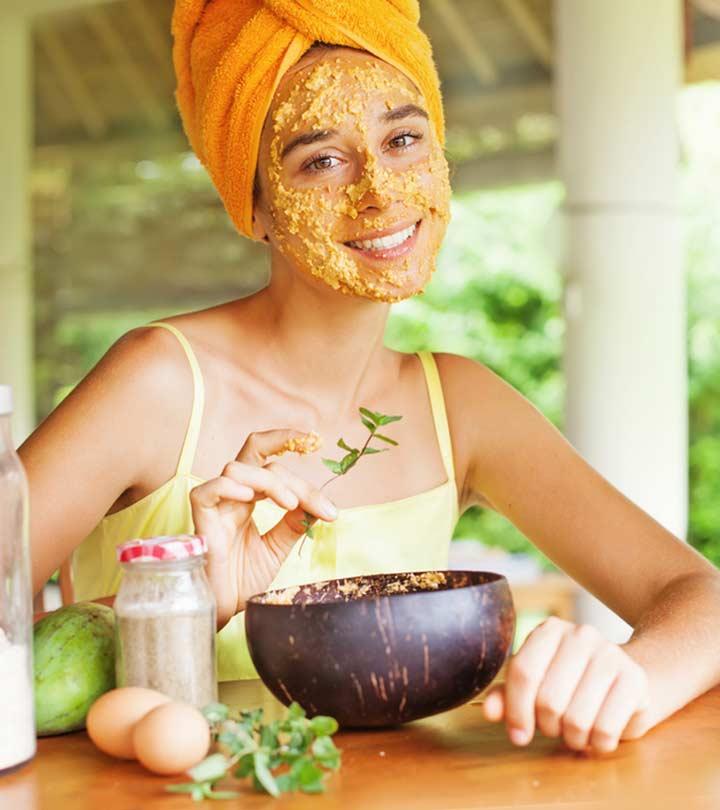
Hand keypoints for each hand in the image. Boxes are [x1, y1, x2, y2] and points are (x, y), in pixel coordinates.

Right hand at [189, 429, 337, 625]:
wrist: (222, 610)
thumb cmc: (241, 581)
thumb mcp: (277, 548)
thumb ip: (294, 524)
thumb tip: (317, 505)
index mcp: (248, 499)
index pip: (262, 456)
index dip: (283, 440)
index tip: (312, 439)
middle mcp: (231, 497)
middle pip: (259, 461)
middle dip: (295, 479)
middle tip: (322, 506)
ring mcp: (215, 506)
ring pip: (236, 468)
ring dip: (269, 481)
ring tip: (290, 505)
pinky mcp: (200, 521)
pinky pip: (207, 490)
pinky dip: (230, 487)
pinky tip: (250, 500)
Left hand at [482, 617, 650, 752]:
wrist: (629, 680)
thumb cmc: (573, 684)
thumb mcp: (538, 685)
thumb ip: (509, 696)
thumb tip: (489, 712)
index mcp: (549, 630)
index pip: (522, 672)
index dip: (517, 710)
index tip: (518, 735)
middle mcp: (581, 635)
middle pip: (548, 700)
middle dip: (548, 726)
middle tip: (556, 727)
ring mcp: (611, 654)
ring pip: (576, 719)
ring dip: (573, 738)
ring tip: (577, 731)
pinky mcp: (635, 680)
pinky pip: (605, 730)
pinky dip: (598, 744)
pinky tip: (599, 735)